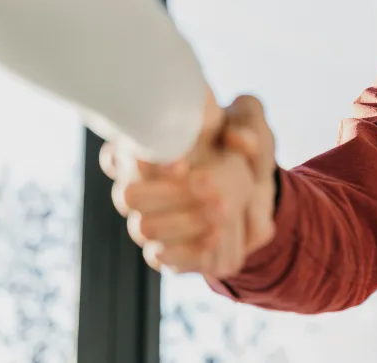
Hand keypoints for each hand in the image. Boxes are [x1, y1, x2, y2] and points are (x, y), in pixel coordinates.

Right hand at [103, 94, 277, 276]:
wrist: (258, 185)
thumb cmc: (239, 142)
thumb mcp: (249, 120)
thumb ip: (245, 121)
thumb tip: (242, 141)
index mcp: (148, 146)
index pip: (118, 154)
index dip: (145, 160)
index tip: (183, 164)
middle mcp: (138, 183)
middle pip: (128, 195)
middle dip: (169, 194)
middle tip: (210, 186)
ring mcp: (147, 218)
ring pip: (144, 228)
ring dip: (185, 221)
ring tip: (224, 209)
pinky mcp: (164, 249)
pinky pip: (162, 256)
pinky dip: (189, 249)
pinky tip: (215, 235)